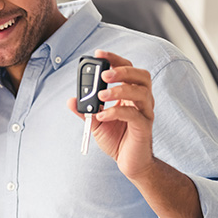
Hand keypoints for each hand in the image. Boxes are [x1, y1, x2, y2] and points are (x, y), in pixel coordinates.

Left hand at [68, 50, 154, 179]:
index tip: (98, 54)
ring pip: (140, 92)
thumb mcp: (96, 122)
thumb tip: (71, 100)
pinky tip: (101, 116)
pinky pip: (133, 115)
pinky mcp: (144, 127)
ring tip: (101, 95)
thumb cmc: (116, 139)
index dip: (115, 59)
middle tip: (104, 73)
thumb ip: (85, 110)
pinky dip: (116, 112)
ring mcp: (145, 113)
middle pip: (141, 76)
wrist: (130, 163)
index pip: (128, 69)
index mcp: (131, 94)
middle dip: (122, 71)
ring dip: (119, 90)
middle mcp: (142, 100)